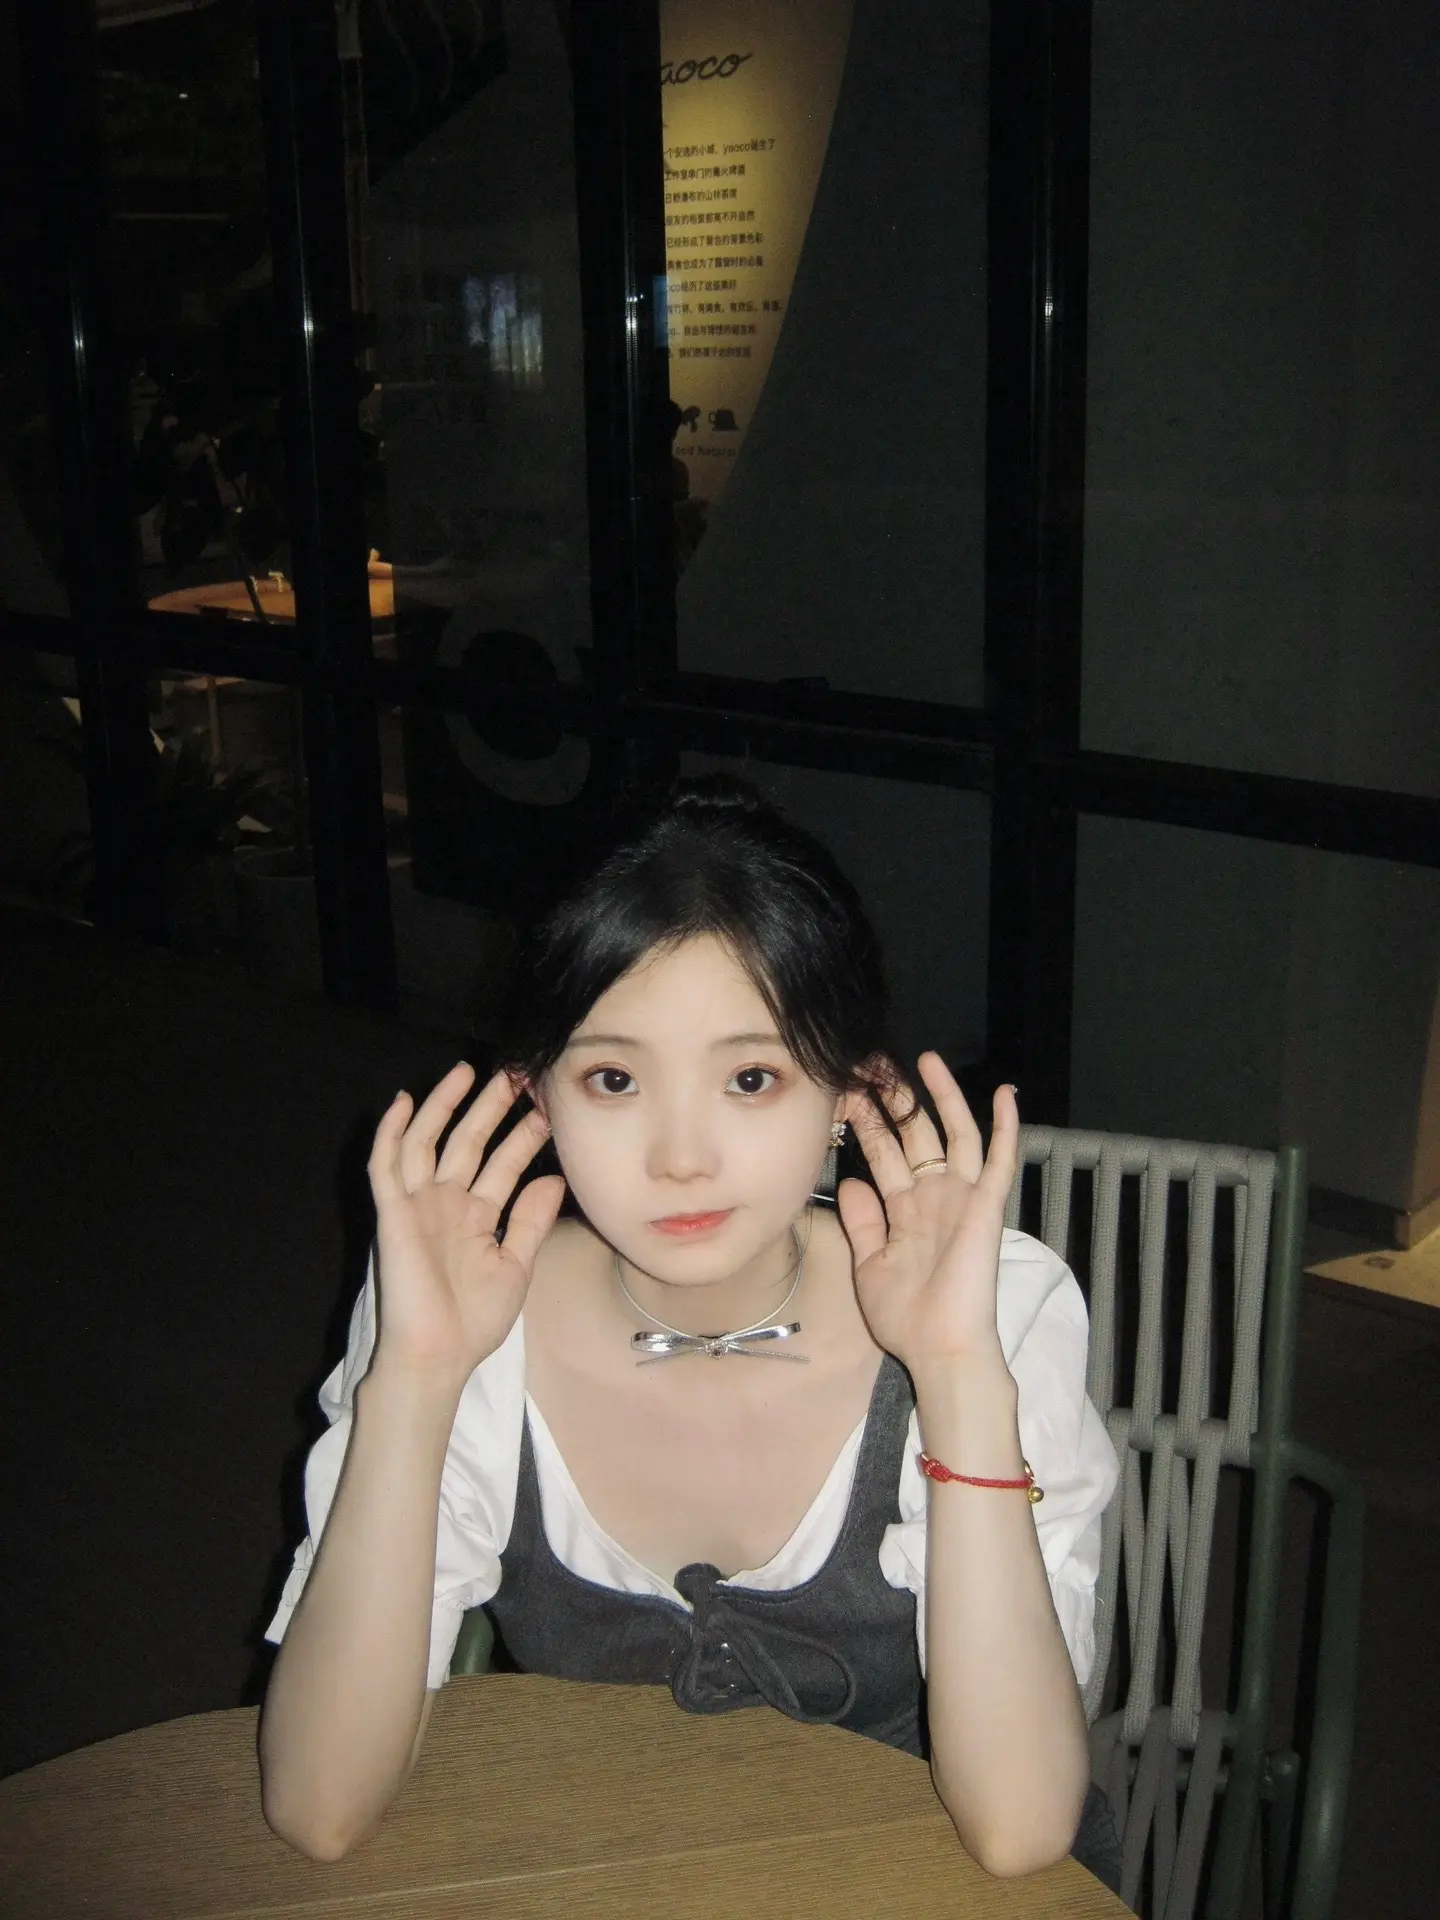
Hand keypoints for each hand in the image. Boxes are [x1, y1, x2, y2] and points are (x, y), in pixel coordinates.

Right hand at [366, 1063, 563, 1384]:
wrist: (438, 1355)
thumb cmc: (474, 1320)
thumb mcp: (515, 1265)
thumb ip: (530, 1221)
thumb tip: (552, 1178)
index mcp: (475, 1217)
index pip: (503, 1164)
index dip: (523, 1135)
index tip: (549, 1106)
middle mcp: (445, 1203)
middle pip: (468, 1142)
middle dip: (490, 1108)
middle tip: (516, 1074)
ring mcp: (417, 1206)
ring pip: (427, 1142)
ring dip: (444, 1106)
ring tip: (467, 1072)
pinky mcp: (392, 1214)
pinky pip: (387, 1166)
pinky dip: (393, 1133)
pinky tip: (404, 1102)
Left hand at [837, 1054, 1018, 1376]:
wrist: (939, 1348)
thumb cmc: (905, 1316)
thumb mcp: (869, 1264)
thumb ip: (863, 1221)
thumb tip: (853, 1180)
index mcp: (903, 1208)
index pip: (883, 1152)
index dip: (865, 1120)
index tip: (843, 1089)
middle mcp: (933, 1195)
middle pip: (914, 1133)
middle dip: (895, 1098)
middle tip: (874, 1062)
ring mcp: (961, 1198)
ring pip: (954, 1134)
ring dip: (942, 1097)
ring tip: (926, 1060)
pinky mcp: (986, 1207)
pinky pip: (999, 1161)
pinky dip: (1006, 1127)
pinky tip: (1005, 1095)